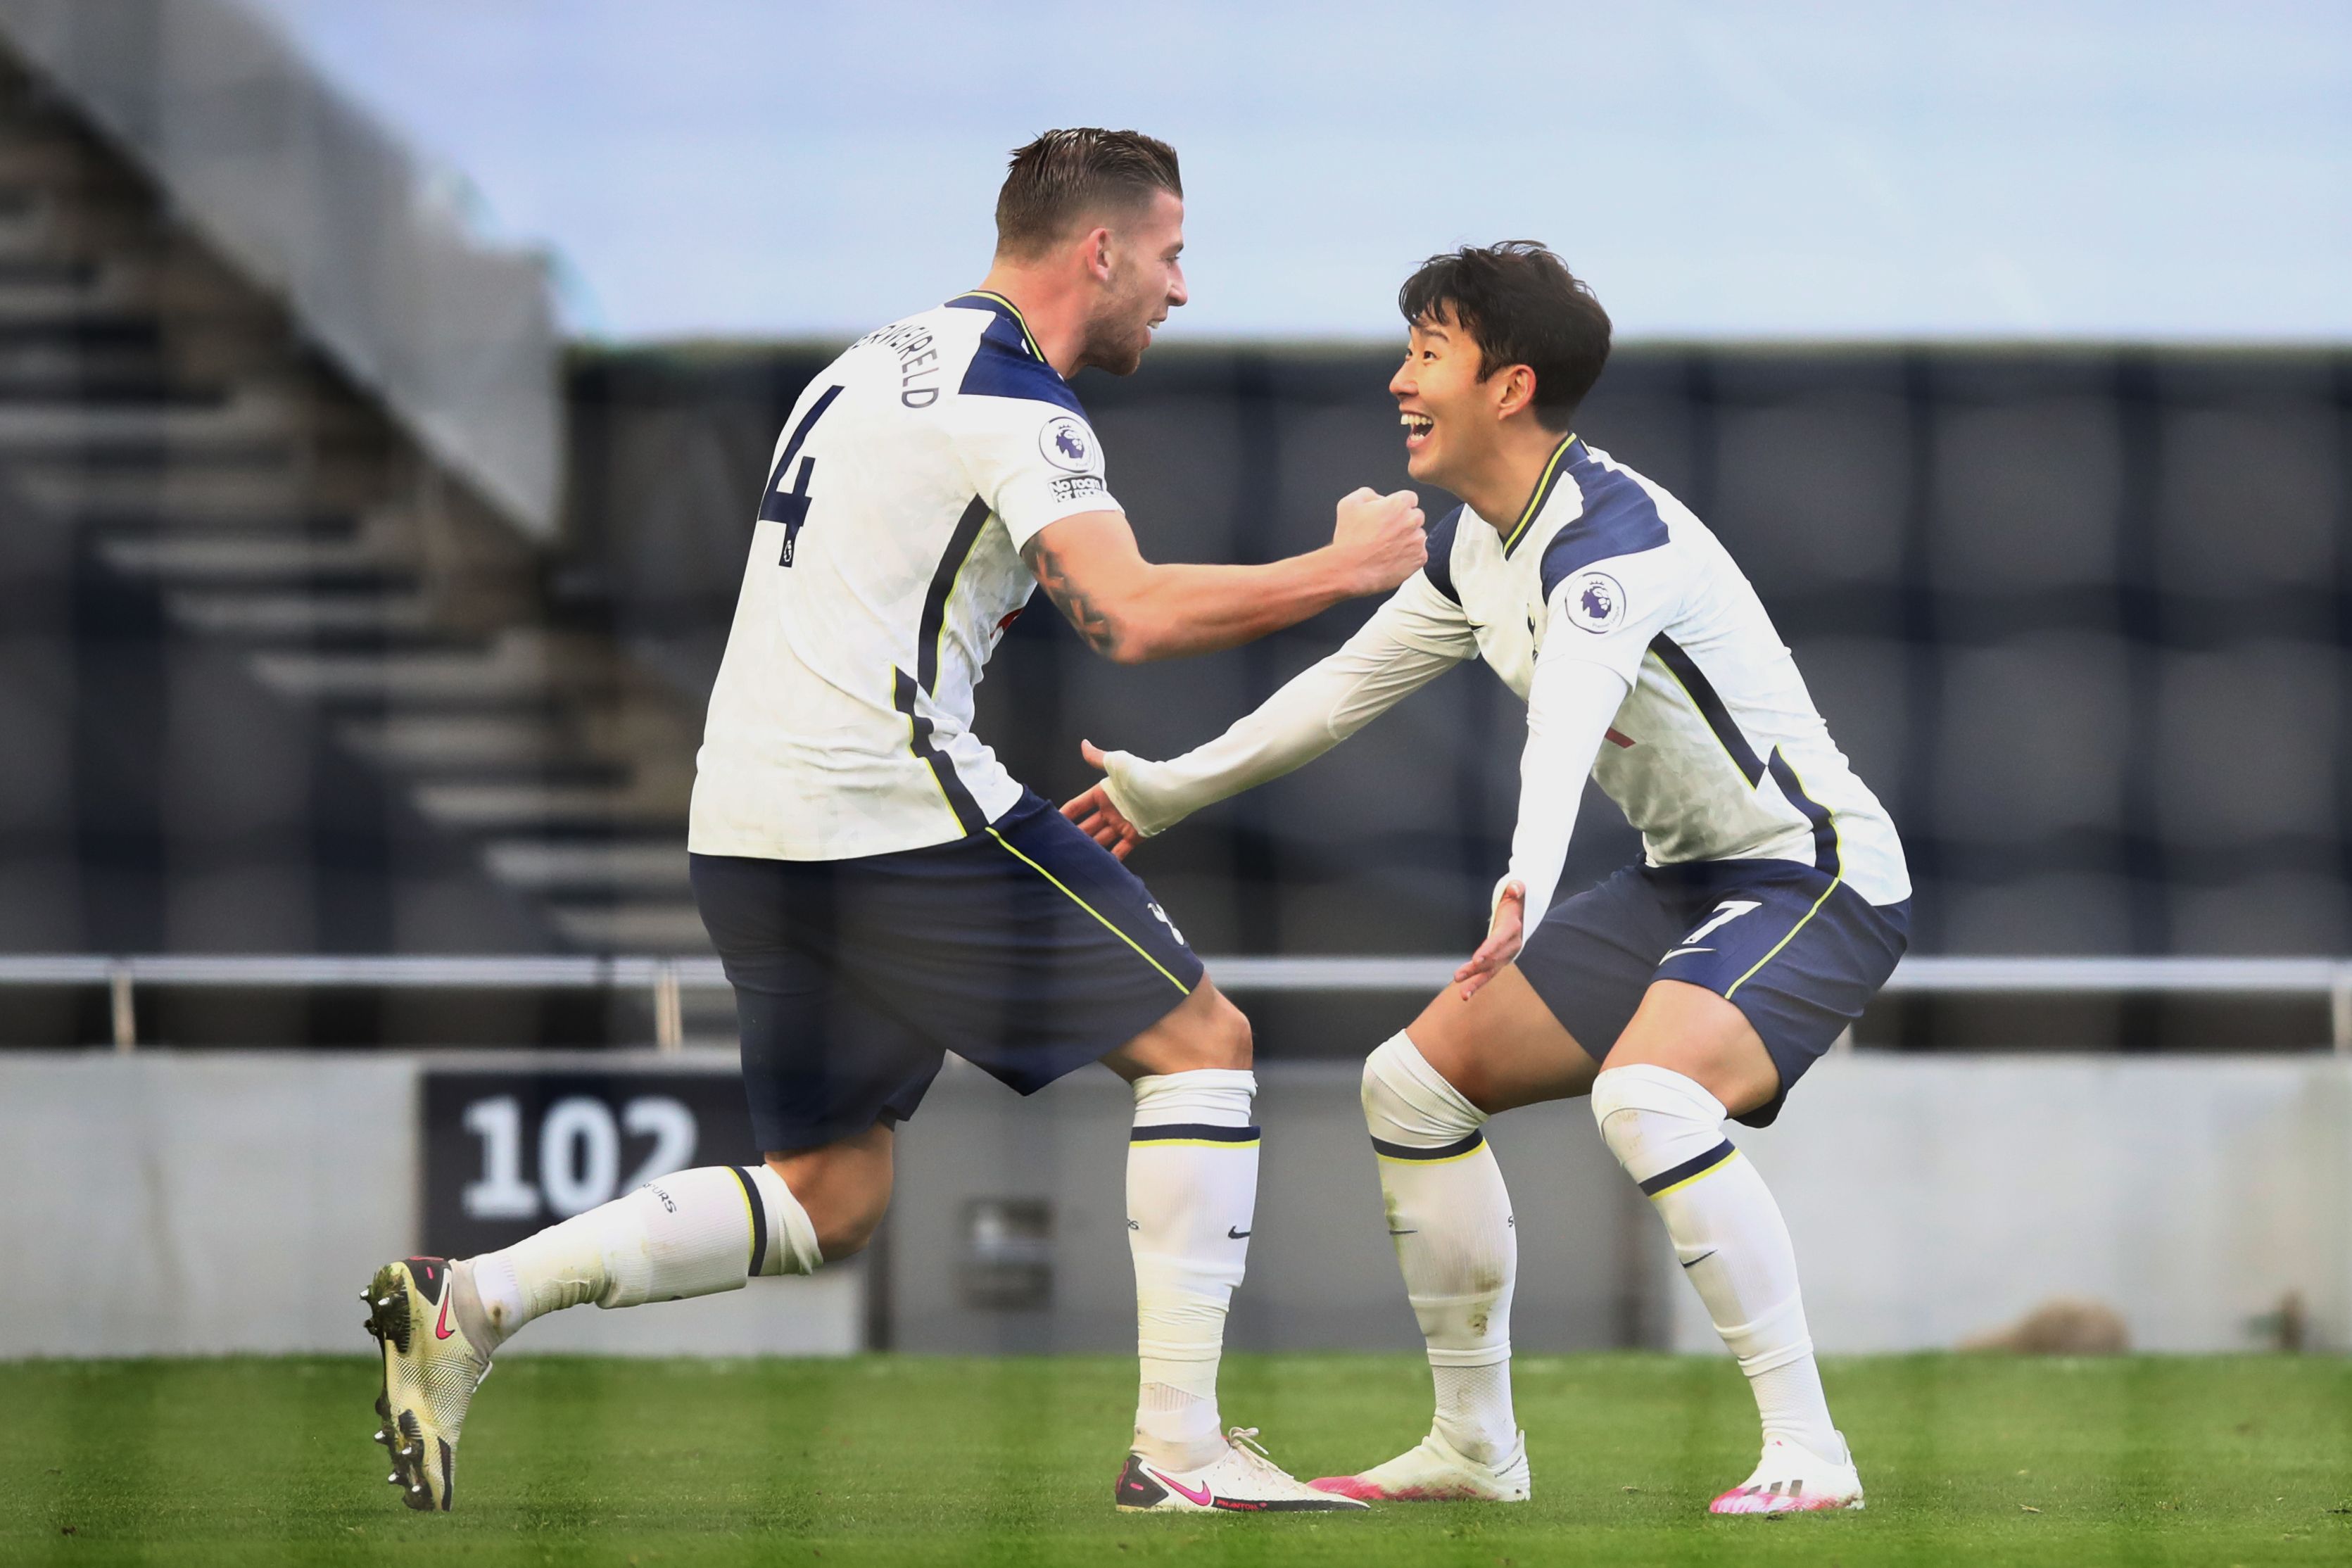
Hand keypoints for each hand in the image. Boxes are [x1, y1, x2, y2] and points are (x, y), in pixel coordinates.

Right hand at [1060, 739, 1142, 860]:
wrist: (1169, 790)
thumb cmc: (1142, 775)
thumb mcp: (1117, 763)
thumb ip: (1098, 758)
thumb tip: (1083, 743)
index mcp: (1103, 794)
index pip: (1079, 806)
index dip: (1066, 814)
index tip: (1050, 825)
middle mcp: (1110, 810)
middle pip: (1087, 826)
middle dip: (1074, 836)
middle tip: (1058, 848)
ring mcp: (1121, 824)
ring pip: (1100, 839)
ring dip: (1089, 849)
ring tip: (1073, 861)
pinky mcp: (1134, 836)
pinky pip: (1120, 850)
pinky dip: (1110, 859)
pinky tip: (1097, 868)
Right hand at [1328, 486, 1425, 595]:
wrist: (1350, 570)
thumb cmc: (1348, 538)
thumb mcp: (1349, 504)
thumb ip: (1368, 493)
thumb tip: (1380, 498)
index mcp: (1398, 504)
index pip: (1409, 498)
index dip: (1397, 506)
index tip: (1387, 516)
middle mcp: (1412, 520)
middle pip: (1416, 516)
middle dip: (1404, 522)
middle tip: (1385, 533)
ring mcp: (1417, 541)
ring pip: (1417, 535)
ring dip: (1407, 539)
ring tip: (1386, 548)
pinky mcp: (1419, 559)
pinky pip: (1419, 553)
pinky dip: (1408, 556)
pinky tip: (1391, 559)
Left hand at [1455, 880, 1525, 1000]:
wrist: (1524, 912)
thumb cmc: (1516, 899)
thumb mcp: (1516, 889)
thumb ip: (1516, 888)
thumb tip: (1515, 888)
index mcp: (1513, 928)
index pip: (1500, 940)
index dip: (1489, 949)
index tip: (1477, 959)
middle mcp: (1512, 945)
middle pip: (1493, 959)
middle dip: (1477, 969)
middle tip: (1459, 976)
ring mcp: (1506, 955)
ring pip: (1490, 970)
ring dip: (1475, 982)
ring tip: (1462, 994)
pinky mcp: (1499, 960)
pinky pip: (1488, 973)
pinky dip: (1477, 983)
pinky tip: (1464, 993)